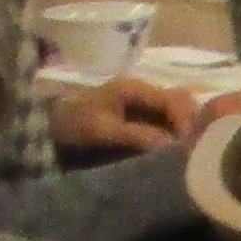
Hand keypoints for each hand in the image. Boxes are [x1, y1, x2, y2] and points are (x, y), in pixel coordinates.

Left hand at [49, 75, 196, 155]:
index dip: (187, 122)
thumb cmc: (73, 124)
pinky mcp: (139, 118)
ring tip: (188, 154)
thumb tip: (172, 146)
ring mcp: (142, 104)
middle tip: (194, 151)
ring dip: (184, 132)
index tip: (190, 147)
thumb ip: (138, 135)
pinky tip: (176, 152)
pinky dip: (174, 136)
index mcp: (135, 87)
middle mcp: (143, 91)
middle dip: (191, 125)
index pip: (174, 100)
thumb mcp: (103, 129)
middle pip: (181, 103)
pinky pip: (166, 123)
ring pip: (177, 114)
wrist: (46, 127)